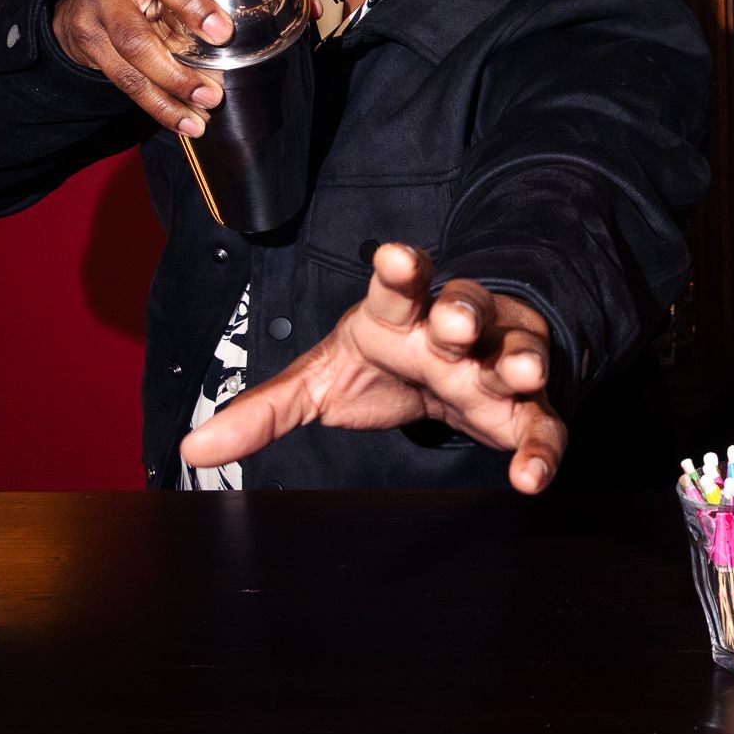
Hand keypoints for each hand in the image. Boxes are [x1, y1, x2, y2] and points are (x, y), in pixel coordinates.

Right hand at [49, 0, 240, 136]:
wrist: (89, 9)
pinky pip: (123, 78)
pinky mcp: (91, 41)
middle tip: (222, 34)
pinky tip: (187, 121)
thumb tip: (315, 6)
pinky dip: (158, 105)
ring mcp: (104, 1)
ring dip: (174, 74)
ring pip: (135, 38)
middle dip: (188, 3)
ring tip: (209, 98)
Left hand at [178, 243, 565, 493]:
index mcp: (402, 313)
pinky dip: (542, 447)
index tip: (393, 257)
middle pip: (466, 309)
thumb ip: (267, 409)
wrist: (458, 361)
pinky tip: (532, 475)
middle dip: (463, 313)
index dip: (400, 271)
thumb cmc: (388, 360)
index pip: (400, 286)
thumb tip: (191, 449)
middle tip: (454, 322)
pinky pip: (541, 423)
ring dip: (518, 360)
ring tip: (521, 373)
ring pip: (515, 351)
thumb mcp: (324, 378)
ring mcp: (496, 361)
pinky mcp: (524, 406)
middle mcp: (457, 327)